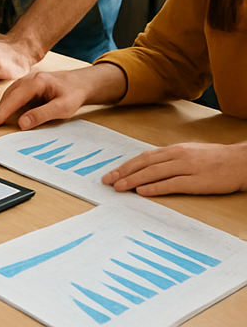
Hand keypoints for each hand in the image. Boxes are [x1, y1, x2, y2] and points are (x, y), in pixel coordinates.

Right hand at [0, 70, 93, 129]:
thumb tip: (21, 124)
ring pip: (10, 95)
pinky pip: (15, 95)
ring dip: (4, 108)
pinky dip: (10, 104)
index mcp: (36, 82)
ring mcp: (27, 80)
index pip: (14, 99)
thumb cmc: (73, 94)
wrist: (80, 82)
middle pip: (8, 96)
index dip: (1, 113)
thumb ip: (41, 115)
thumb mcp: (62, 108)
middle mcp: (28, 79)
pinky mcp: (28, 84)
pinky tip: (11, 112)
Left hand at [103, 142, 246, 195]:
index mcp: (174, 149)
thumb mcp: (190, 153)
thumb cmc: (216, 159)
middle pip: (144, 164)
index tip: (112, 173)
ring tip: (119, 187)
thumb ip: (171, 159)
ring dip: (134, 180)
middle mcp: (177, 156)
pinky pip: (172, 184)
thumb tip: (152, 166)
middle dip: (124, 172)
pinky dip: (155, 187)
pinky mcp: (197, 181)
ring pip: (154, 173)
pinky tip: (143, 191)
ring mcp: (186, 167)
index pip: (143, 157)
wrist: (240, 161)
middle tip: (108, 181)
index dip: (126, 165)